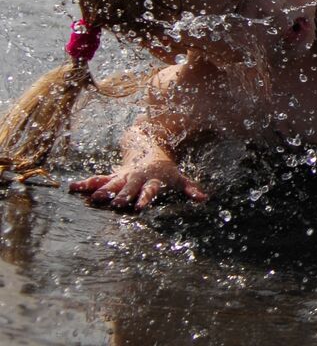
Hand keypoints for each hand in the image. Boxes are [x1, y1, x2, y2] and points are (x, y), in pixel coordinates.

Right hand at [70, 161, 207, 211]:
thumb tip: (204, 198)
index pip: (150, 190)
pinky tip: (73, 188)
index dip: (145, 197)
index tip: (139, 207)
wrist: (149, 148)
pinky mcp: (112, 176)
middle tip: (116, 204)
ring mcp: (123, 176)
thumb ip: (190, 188)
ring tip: (93, 198)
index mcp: (152, 180)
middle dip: (123, 195)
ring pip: (112, 183)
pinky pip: (97, 179)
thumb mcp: (179, 178)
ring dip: (103, 190)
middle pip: (129, 187)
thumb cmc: (166, 171)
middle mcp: (136, 178)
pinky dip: (86, 183)